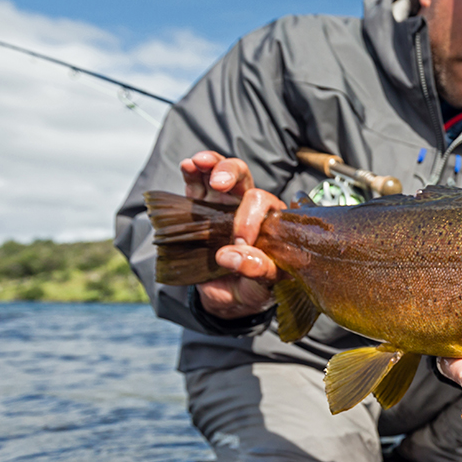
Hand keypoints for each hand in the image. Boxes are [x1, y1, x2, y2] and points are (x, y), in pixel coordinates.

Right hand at [180, 151, 285, 319]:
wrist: (227, 298)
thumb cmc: (251, 289)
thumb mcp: (260, 287)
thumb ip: (256, 270)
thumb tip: (233, 254)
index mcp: (273, 225)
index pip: (265, 205)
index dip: (250, 218)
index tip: (240, 242)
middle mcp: (251, 211)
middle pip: (245, 178)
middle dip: (231, 174)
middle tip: (220, 184)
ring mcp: (225, 207)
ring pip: (222, 174)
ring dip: (211, 164)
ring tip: (199, 162)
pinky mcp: (202, 209)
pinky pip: (198, 185)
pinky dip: (193, 172)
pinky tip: (188, 166)